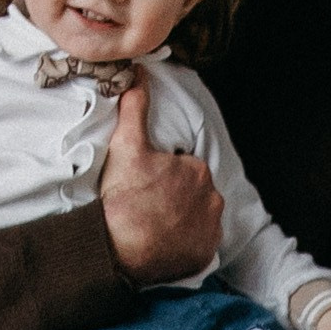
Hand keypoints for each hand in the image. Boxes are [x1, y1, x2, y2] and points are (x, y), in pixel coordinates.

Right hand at [100, 83, 223, 282]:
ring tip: (155, 225)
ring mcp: (210, 229)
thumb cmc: (123, 197)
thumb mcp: (127, 146)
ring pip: (198, 217)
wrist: (118, 248)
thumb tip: (139, 75)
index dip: (164, 175)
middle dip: (176, 197)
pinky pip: (198, 244)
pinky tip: (164, 242)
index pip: (184, 168)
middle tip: (148, 206)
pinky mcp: (205, 254)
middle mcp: (212, 199)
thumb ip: (136, 109)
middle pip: (193, 193)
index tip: (146, 186)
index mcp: (198, 170)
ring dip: (182, 219)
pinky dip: (185, 243)